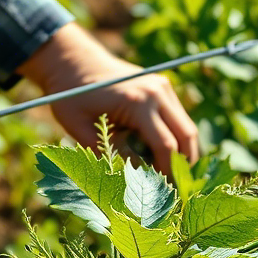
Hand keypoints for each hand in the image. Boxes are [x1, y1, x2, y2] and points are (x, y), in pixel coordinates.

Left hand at [17, 23, 198, 174]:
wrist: (73, 62)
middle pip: (186, 136)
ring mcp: (161, 86)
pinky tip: (162, 155)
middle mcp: (156, 91)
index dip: (168, 173)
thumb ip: (110, 154)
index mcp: (137, 102)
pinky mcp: (161, 85)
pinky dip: (176, 137)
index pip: (166, 146)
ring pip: (186, 126)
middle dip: (184, 166)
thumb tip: (137, 180)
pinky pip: (178, 116)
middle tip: (174, 191)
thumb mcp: (81, 130)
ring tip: (169, 175)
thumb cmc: (71, 96)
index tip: (164, 195)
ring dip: (183, 152)